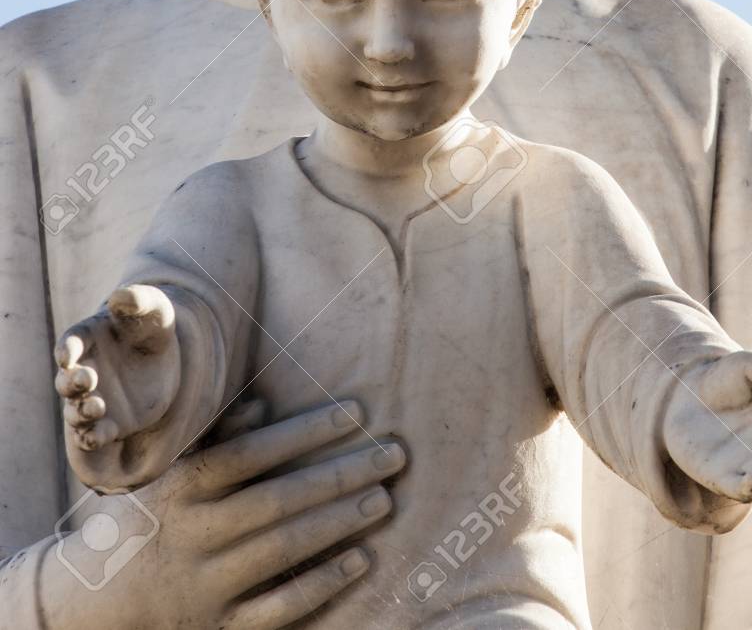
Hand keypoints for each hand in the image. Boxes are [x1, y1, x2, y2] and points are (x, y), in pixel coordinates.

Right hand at [39, 400, 406, 629]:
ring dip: (338, 523)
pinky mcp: (219, 627)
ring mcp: (206, 585)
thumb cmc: (151, 519)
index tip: (355, 411)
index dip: (303, 431)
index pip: (250, 452)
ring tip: (383, 498)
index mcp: (181, 488)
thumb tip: (264, 403)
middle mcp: (193, 534)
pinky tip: (360, 559)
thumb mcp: (168, 472)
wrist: (99, 606)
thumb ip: (215, 438)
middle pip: (277, 500)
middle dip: (340, 474)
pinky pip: (278, 608)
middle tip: (392, 453)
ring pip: (282, 550)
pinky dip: (321, 584)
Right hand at [55, 285, 179, 452]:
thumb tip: (120, 296)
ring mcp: (93, 398)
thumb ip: (138, 300)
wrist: (167, 360)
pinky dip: (92, 436)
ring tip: (97, 407)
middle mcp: (84, 371)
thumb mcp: (153, 308)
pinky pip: (93, 434)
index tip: (68, 355)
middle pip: (65, 381)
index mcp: (88, 339)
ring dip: (80, 412)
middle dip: (71, 382)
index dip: (66, 350)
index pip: (69, 344)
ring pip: (75, 411)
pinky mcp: (109, 423)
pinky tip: (97, 436)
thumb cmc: (152, 326)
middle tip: (87, 379)